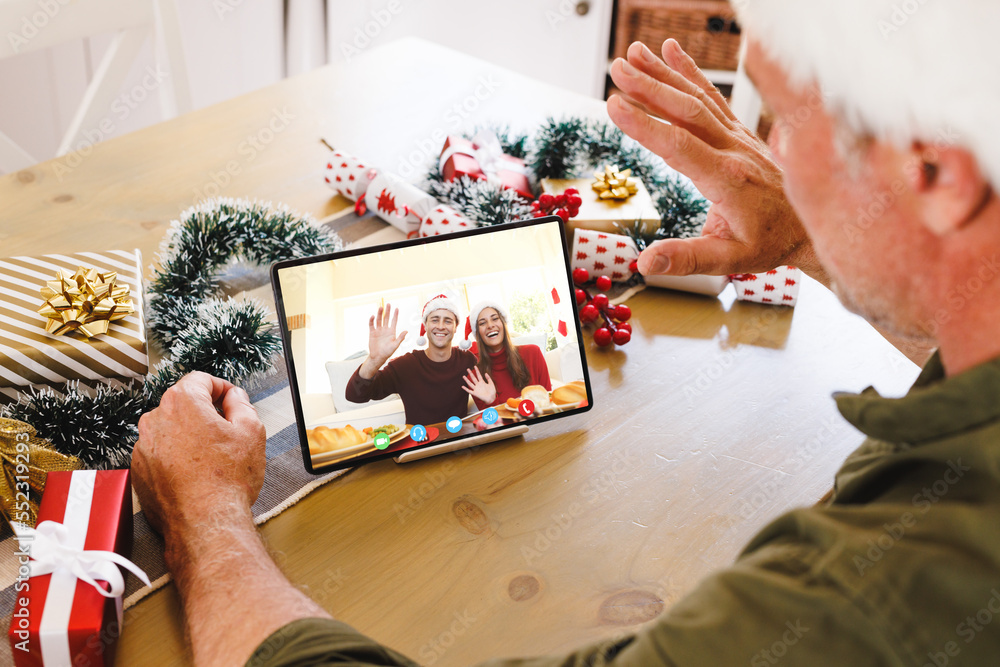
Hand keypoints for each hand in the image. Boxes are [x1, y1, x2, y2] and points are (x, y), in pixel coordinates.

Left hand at [132, 371, 265, 538]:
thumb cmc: (227, 480)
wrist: (205, 522)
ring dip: (188, 435)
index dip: (221, 387)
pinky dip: (174, 457)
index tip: (230, 399)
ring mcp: (143, 447)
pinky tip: (194, 473)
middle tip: (226, 430)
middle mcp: (155, 420)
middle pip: (182, 404)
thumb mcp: (251, 431)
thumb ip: (241, 404)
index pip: (200, 379)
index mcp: (182, 402)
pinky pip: (159, 454)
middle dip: (204, 412)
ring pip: (169, 430)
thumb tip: (234, 398)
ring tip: (210, 457)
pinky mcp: (139, 471)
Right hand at [366, 304, 406, 367]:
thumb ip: (400, 338)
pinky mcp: (372, 333)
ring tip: (381, 307)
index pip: (394, 321)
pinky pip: (372, 325)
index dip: (395, 315)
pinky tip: (373, 316)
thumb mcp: (395, 345)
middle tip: (388, 304)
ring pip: (379, 320)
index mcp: (391, 332)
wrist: (378, 357)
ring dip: (379, 314)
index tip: (397, 308)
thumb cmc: (388, 352)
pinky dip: (372, 320)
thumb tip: (406, 331)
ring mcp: (378, 330)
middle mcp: (385, 329)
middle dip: (387, 311)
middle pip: (386, 318)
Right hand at [462, 367, 495, 404]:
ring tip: (463, 376)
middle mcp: (478, 385)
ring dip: (467, 380)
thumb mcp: (491, 384)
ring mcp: (476, 389)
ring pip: (470, 383)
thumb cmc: (492, 392)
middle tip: (467, 369)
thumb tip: (485, 373)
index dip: (477, 370)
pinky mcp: (475, 393)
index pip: (478, 375)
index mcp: (482, 382)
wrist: (492, 399)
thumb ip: (488, 378)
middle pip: (473, 378)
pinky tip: (462, 386)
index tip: (475, 366)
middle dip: (470, 373)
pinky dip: (466, 389)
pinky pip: (469, 391)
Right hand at [607, 39, 823, 280]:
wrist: (811, 226)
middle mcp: (733, 151)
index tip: (614, 105)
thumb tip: (645, 261)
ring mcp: (738, 137)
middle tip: (616, 69)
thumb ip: (686, 259)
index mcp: (727, 180)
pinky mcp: (739, 132)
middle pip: (687, 111)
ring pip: (698, 98)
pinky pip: (712, 97)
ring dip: (664, 74)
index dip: (645, 125)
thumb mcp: (729, 262)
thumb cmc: (769, 244)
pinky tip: (670, 52)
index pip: (679, 147)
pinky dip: (690, 72)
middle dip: (649, 87)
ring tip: (632, 54)